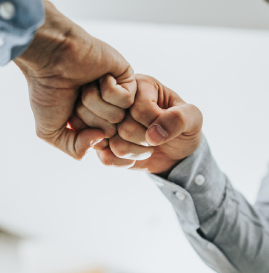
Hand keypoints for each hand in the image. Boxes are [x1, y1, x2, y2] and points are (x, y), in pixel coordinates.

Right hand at [14, 0, 135, 159]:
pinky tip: (99, 77)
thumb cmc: (48, 92)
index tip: (70, 115)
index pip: (99, 146)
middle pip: (109, 133)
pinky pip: (126, 100)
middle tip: (77, 97)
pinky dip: (107, 89)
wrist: (50, 57)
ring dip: (95, 101)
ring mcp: (119, 97)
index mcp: (92, 124)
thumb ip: (74, 149)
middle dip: (88, 116)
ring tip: (85, 85)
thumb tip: (100, 140)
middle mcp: (107, 112)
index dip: (82, 133)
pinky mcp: (129, 80)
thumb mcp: (50, 132)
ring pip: (117, 117)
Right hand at [76, 74, 202, 173]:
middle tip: (156, 138)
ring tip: (146, 147)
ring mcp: (108, 124)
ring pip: (115, 143)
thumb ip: (180, 118)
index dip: (155, 124)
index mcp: (140, 85)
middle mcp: (118, 102)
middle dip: (146, 139)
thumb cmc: (184, 128)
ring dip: (137, 152)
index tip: (166, 125)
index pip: (138, 108)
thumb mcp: (193, 118)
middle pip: (124, 126)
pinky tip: (134, 156)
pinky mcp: (103, 144)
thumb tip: (153, 135)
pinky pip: (106, 158)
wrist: (175, 152)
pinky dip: (125, 163)